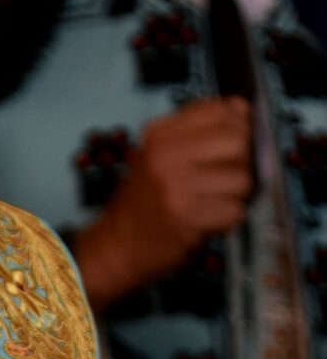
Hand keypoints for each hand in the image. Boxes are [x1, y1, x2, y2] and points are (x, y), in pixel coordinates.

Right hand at [72, 98, 252, 311]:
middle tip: (225, 179)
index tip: (230, 146)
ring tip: (212, 203)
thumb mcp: (159, 155)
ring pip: (243, 178)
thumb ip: (197, 131)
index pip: (222, 110)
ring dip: (236, 196)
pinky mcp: (187, 216)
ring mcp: (176, 185)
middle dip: (242, 162)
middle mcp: (166, 154)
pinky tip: (208, 221)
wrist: (115, 248)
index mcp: (160, 133)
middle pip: (239, 140)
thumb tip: (242, 110)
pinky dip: (227, 220)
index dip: (238, 127)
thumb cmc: (143, 204)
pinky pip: (234, 210)